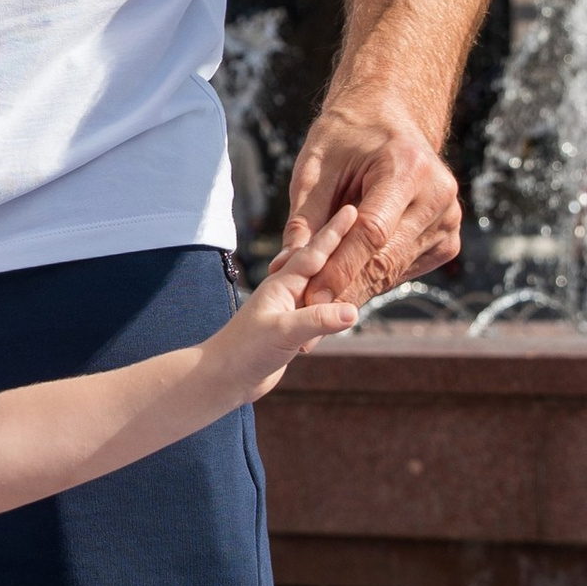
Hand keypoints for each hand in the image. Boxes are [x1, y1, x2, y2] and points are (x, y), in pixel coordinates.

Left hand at [217, 206, 360, 400]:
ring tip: (359, 256)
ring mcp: (291, 310)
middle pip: (322, 263)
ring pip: (324, 286)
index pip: (316, 252)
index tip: (353, 208)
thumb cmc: (244, 351)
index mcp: (283, 284)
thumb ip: (317, 320)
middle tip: (362, 221)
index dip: (335, 231)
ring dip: (341, 271)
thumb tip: (353, 311)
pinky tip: (343, 301)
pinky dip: (336, 302)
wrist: (224, 377)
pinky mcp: (294, 330)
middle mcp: (288, 292)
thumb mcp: (283, 332)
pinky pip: (322, 309)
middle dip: (342, 242)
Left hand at [281, 87, 460, 307]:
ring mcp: (448, 218)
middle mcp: (437, 194)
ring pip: (395, 269)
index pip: (372, 232)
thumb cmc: (347, 135)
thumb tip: (286, 266)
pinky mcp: (448, 237)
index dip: (340, 269)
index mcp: (407, 168)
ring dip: (356, 288)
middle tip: (307, 311)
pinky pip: (405, 269)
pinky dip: (374, 278)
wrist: (388, 116)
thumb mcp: (316, 166)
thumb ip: (305, 217)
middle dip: (344, 288)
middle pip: (386, 257)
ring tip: (318, 301)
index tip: (311, 296)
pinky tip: (347, 280)